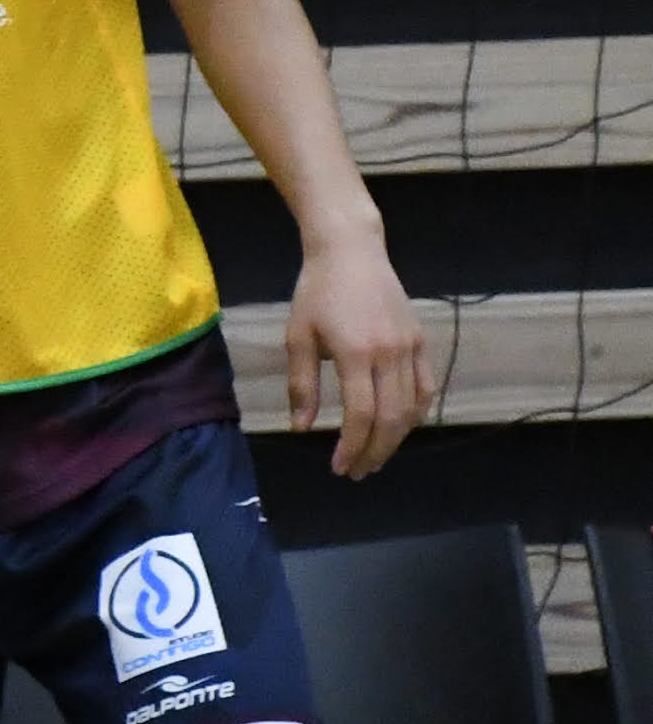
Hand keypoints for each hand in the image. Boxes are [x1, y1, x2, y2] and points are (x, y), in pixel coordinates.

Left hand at [285, 234, 435, 476]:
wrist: (351, 251)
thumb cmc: (316, 291)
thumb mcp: (297, 334)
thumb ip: (302, 383)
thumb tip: (302, 427)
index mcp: (355, 352)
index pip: (360, 414)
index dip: (352, 446)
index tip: (339, 467)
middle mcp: (390, 353)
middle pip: (391, 418)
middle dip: (374, 451)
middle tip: (358, 472)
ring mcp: (411, 348)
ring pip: (412, 408)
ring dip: (395, 439)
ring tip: (375, 456)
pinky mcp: (422, 342)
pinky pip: (425, 388)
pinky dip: (416, 414)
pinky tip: (400, 427)